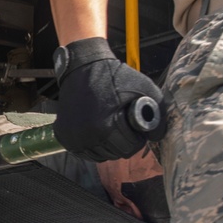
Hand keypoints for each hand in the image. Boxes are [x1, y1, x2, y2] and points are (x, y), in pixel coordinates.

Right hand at [54, 39, 165, 161]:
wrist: (82, 66)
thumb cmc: (114, 76)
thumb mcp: (144, 89)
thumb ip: (159, 115)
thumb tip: (157, 137)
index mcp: (105, 128)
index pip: (130, 149)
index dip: (137, 138)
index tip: (134, 126)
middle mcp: (86, 137)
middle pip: (115, 154)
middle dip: (123, 142)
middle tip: (123, 125)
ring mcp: (72, 138)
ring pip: (99, 155)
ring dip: (108, 145)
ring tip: (110, 126)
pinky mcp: (63, 136)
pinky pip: (84, 151)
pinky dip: (93, 144)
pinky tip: (97, 130)